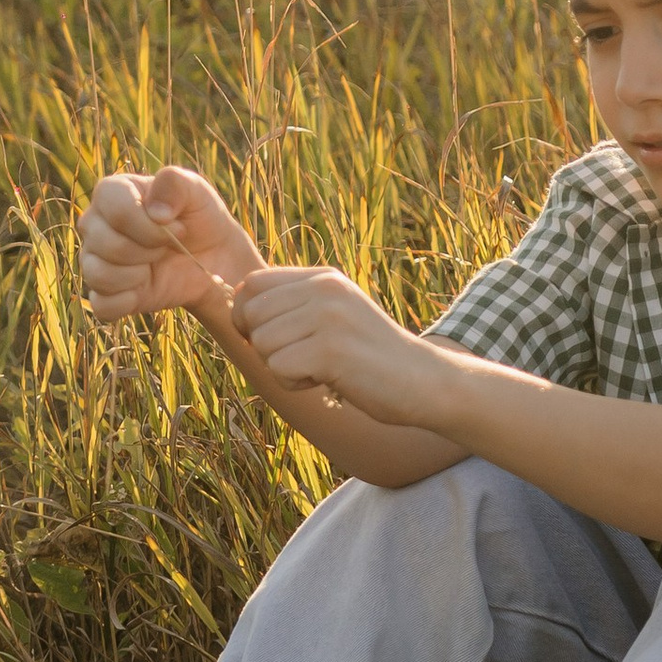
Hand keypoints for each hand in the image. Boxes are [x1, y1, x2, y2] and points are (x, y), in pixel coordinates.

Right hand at [79, 164, 260, 324]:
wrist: (212, 256)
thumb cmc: (198, 216)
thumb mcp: (196, 190)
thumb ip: (175, 184)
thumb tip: (156, 213)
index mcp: (111, 193)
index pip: (116, 211)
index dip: (150, 226)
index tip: (179, 227)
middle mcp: (94, 225)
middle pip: (108, 245)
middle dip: (149, 251)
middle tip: (168, 247)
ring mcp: (93, 259)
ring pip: (99, 275)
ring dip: (137, 276)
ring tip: (155, 266)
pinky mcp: (103, 293)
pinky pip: (102, 305)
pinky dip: (127, 302)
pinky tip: (145, 289)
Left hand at [231, 265, 428, 423]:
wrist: (424, 380)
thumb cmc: (372, 357)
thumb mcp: (335, 316)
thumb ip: (295, 306)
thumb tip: (237, 309)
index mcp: (324, 278)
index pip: (253, 283)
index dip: (246, 314)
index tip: (268, 338)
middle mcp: (325, 289)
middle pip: (250, 314)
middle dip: (263, 345)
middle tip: (299, 358)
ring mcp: (328, 317)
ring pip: (262, 344)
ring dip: (282, 368)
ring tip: (319, 369)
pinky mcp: (331, 350)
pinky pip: (279, 368)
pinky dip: (295, 384)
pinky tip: (326, 381)